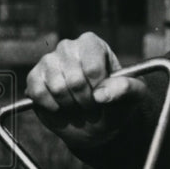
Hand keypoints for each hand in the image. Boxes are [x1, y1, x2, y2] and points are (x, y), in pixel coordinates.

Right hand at [25, 32, 146, 147]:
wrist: (96, 123)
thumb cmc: (117, 103)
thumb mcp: (135, 95)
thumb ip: (128, 89)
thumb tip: (102, 94)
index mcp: (93, 44)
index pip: (92, 66)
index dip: (98, 87)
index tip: (103, 96)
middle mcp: (68, 47)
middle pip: (74, 79)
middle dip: (85, 100)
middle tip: (92, 106)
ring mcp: (48, 61)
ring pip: (56, 87)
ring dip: (70, 105)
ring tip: (78, 106)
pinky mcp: (34, 77)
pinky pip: (38, 92)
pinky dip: (51, 106)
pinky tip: (60, 107)